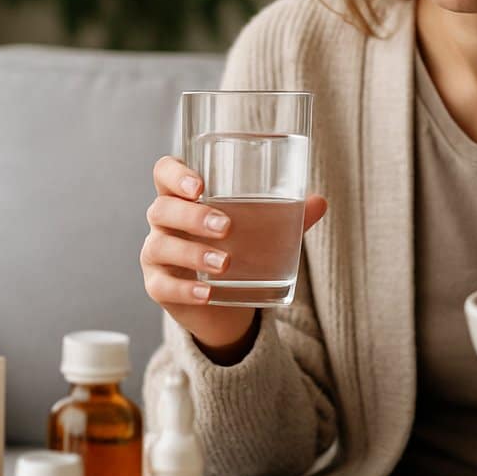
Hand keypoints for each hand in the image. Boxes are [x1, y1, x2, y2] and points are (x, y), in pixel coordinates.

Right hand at [141, 155, 326, 359]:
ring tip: (226, 263)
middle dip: (192, 216)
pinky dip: (185, 289)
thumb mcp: (261, 231)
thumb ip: (288, 216)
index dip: (176, 174)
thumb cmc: (238, 249)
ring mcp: (156, 255)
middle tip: (226, 227)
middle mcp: (164, 223)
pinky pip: (162, 286)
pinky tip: (207, 292)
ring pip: (160, 247)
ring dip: (193, 253)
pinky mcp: (158, 287)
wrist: (224, 303)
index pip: (164, 173)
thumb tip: (320, 202)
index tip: (200, 185)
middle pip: (162, 209)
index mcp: (184, 197)